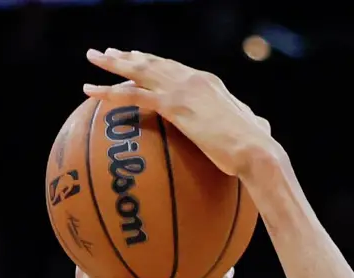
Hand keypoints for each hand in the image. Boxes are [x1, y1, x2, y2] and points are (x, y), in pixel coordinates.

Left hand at [84, 49, 276, 178]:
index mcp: (208, 82)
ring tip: (93, 58)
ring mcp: (182, 90)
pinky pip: (133, 95)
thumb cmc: (257, 148)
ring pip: (138, 70)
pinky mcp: (174, 106)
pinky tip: (90, 91)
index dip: (152, 61)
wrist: (256, 149)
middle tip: (106, 53)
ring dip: (112, 64)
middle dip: (128, 55)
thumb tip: (262, 128)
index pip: (173, 67)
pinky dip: (109, 92)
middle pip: (152, 62)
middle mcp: (192, 79)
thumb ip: (250, 122)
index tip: (136, 58)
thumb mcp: (254, 128)